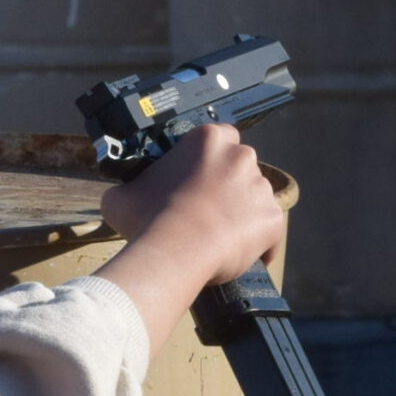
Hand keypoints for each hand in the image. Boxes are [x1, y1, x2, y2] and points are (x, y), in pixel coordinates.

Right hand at [91, 124, 286, 355]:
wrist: (175, 251)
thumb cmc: (148, 218)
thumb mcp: (122, 196)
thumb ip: (130, 187)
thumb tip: (122, 195)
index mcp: (209, 140)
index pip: (218, 138)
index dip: (207, 161)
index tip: (195, 180)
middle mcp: (241, 156)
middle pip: (240, 167)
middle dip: (227, 185)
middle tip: (204, 209)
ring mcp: (261, 188)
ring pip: (255, 198)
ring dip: (242, 212)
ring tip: (219, 237)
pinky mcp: (273, 219)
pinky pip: (270, 232)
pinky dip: (259, 244)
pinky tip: (241, 257)